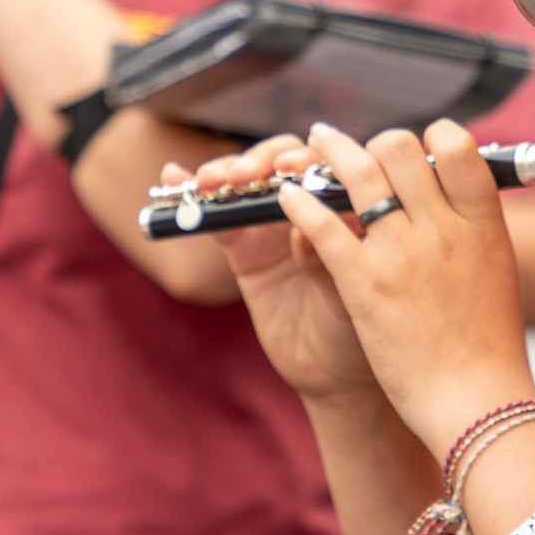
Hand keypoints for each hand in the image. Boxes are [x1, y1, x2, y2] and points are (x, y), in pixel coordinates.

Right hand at [171, 136, 382, 405]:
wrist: (334, 374)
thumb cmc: (360, 329)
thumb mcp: (353, 296)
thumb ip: (329, 261)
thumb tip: (304, 229)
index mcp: (348, 210)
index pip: (327, 168)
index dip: (307, 160)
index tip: (291, 166)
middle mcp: (312, 208)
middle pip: (284, 163)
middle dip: (263, 160)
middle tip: (249, 175)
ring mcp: (275, 226)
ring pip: (249, 184)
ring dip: (227, 171)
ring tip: (211, 180)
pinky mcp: (244, 249)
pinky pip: (218, 216)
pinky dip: (195, 195)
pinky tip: (174, 177)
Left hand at [278, 120, 534, 458]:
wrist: (478, 402)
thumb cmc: (489, 346)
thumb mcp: (495, 270)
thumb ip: (473, 229)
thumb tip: (456, 197)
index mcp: (483, 221)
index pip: (457, 147)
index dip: (432, 137)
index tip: (416, 147)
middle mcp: (442, 226)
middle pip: (400, 151)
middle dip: (374, 144)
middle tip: (354, 149)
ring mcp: (401, 252)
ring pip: (359, 175)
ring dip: (329, 154)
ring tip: (310, 148)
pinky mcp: (364, 284)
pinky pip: (324, 226)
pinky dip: (300, 204)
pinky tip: (287, 196)